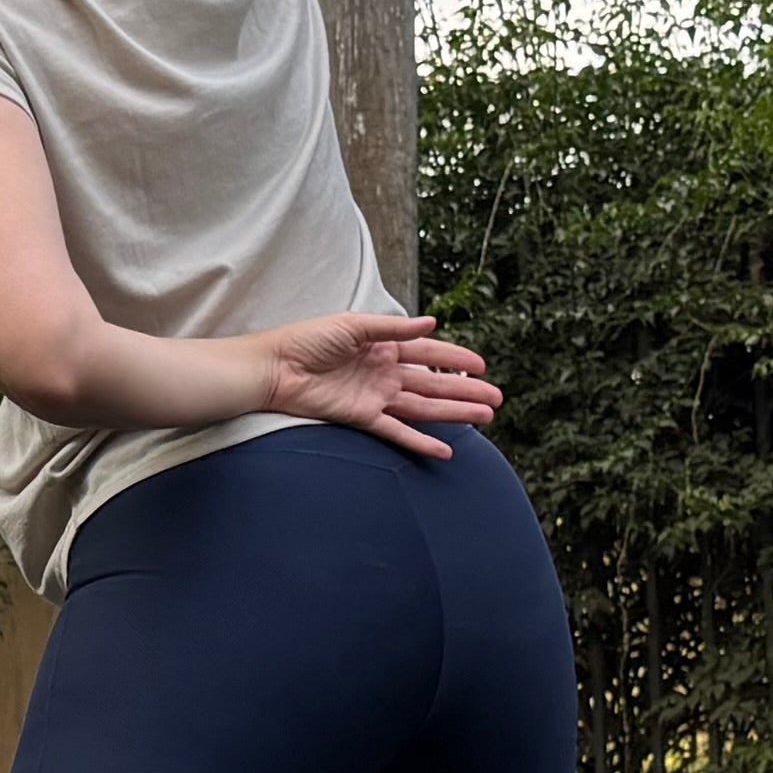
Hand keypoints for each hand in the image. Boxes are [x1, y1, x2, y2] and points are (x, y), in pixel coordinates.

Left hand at [251, 310, 498, 460]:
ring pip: (424, 407)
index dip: (456, 360)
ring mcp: (376, 397)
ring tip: (485, 417)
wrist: (275, 368)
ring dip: (454, 413)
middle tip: (496, 398)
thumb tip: (432, 324)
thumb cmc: (308, 340)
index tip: (481, 366)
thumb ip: (392, 328)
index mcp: (384, 346)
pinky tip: (445, 449)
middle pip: (434, 384)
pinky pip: (397, 431)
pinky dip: (420, 441)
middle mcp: (385, 373)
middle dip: (465, 391)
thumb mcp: (353, 325)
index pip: (429, 354)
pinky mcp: (362, 417)